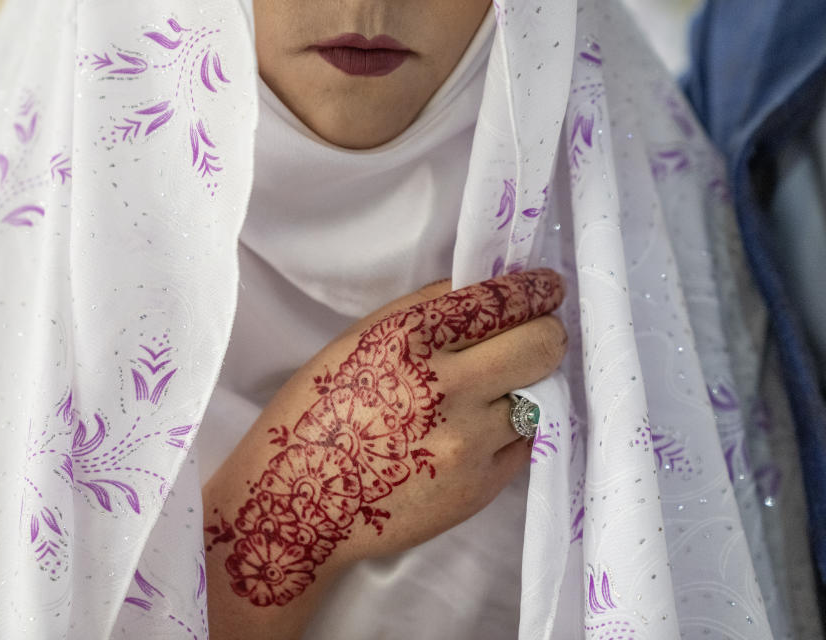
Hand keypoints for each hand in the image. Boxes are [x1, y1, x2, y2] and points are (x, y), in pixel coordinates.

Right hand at [203, 269, 565, 638]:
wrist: (300, 506)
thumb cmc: (316, 415)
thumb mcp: (357, 343)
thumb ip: (422, 313)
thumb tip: (480, 290)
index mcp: (408, 338)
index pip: (500, 299)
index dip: (534, 288)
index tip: (546, 287)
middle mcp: (446, 386)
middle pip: (542, 343)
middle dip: (546, 331)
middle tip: (537, 333)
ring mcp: (468, 440)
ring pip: (538, 394)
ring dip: (521, 386)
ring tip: (487, 394)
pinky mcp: (481, 485)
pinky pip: (522, 442)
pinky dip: (506, 430)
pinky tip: (470, 433)